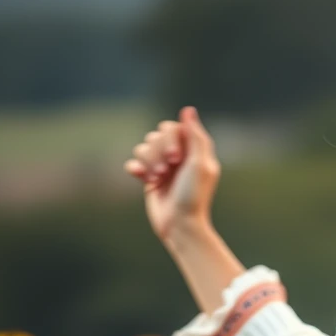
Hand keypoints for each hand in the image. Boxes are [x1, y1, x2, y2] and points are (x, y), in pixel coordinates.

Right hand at [122, 106, 220, 241]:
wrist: (180, 225)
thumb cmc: (193, 196)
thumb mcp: (200, 164)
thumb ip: (195, 136)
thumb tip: (188, 110)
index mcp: (194, 152)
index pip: (173, 128)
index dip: (170, 138)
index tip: (176, 157)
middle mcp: (179, 158)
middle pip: (156, 136)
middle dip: (158, 150)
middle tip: (167, 169)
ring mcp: (164, 168)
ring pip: (144, 147)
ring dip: (148, 161)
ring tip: (158, 178)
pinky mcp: (150, 179)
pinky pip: (135, 163)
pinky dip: (137, 168)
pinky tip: (142, 178)